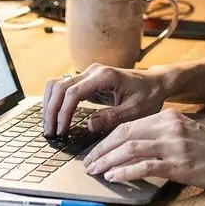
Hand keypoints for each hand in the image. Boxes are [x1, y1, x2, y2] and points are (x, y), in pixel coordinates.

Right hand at [43, 64, 165, 137]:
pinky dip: (55, 101)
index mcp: (105, 77)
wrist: (155, 83)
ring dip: (50, 104)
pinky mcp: (87, 81)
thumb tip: (89, 125)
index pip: (73, 93)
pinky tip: (55, 117)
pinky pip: (64, 88)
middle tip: (50, 133)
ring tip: (49, 127)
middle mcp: (93, 72)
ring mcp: (88, 74)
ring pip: (58, 84)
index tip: (61, 131)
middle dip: (52, 110)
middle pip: (60, 87)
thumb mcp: (136, 111)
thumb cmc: (148, 96)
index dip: (63, 112)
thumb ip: (113, 117)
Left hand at [83, 109, 204, 191]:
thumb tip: (132, 148)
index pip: (129, 125)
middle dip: (102, 149)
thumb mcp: (186, 133)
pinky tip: (114, 177)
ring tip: (95, 171)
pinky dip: (125, 172)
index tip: (95, 150)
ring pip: (130, 149)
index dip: (108, 138)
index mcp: (169, 118)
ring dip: (108, 161)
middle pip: (125, 134)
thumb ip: (161, 136)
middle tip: (88, 162)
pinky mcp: (179, 164)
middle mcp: (169, 127)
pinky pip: (145, 166)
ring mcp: (174, 145)